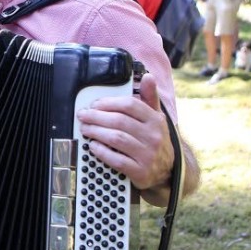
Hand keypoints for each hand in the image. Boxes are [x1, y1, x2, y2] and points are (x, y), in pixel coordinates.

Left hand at [77, 74, 172, 192]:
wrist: (168, 170)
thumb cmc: (155, 139)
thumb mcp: (156, 118)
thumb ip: (149, 98)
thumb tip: (148, 77)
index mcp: (156, 120)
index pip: (130, 105)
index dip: (108, 103)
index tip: (94, 104)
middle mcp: (154, 137)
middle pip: (119, 121)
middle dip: (96, 117)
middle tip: (83, 116)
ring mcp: (148, 156)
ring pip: (116, 139)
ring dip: (96, 132)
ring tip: (85, 128)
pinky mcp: (141, 172)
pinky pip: (117, 160)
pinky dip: (102, 152)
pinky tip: (93, 146)